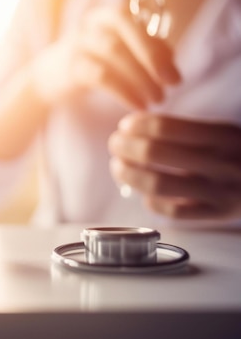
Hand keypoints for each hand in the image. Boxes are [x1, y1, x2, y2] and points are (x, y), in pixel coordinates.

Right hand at [31, 7, 179, 107]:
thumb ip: (141, 49)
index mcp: (107, 16)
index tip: (176, 75)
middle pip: (125, 29)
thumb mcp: (114, 49)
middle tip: (175, 83)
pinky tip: (138, 105)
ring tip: (158, 100)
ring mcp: (78, 43)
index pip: (138, 22)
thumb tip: (171, 58)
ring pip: (114, 51)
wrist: (46, 78)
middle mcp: (92, 24)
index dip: (160, 46)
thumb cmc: (90, 62)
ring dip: (142, 77)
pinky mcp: (70, 67)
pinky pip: (100, 75)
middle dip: (153, 55)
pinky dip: (124, 91)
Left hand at [109, 113, 240, 219]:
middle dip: (125, 146)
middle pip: (155, 153)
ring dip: (129, 174)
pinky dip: (152, 202)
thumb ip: (188, 131)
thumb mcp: (226, 133)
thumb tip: (137, 129)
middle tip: (115, 144)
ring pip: (158, 185)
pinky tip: (145, 194)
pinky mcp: (219, 215)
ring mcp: (221, 192)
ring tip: (119, 167)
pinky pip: (174, 212)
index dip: (138, 125)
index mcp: (225, 136)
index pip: (166, 127)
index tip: (125, 125)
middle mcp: (223, 163)